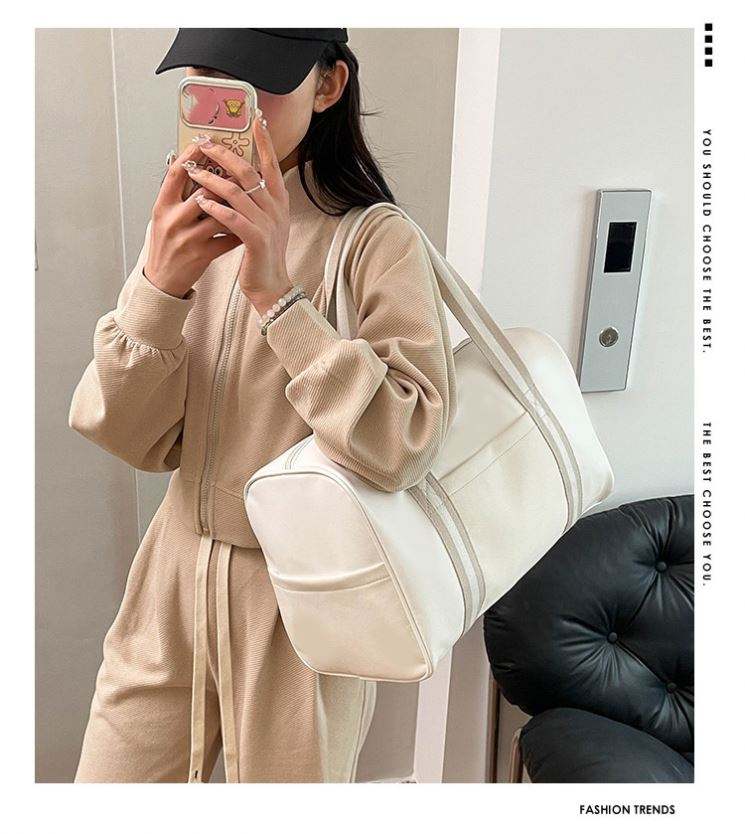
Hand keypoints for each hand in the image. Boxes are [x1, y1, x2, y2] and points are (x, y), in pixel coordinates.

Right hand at [144, 143, 241, 298]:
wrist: (163, 279)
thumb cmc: (166, 244)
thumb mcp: (163, 216)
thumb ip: (177, 195)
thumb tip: (194, 167)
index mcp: (162, 206)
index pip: (176, 174)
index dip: (191, 156)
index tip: (206, 142)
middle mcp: (173, 220)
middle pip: (202, 191)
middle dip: (224, 181)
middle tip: (241, 169)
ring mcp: (188, 238)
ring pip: (218, 214)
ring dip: (236, 204)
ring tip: (249, 195)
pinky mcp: (202, 254)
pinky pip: (228, 238)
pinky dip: (240, 228)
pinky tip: (250, 222)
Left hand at [183, 112, 293, 314]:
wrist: (271, 286)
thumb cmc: (262, 254)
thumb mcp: (264, 222)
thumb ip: (255, 200)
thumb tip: (239, 177)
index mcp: (279, 201)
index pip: (271, 164)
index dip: (264, 141)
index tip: (255, 119)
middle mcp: (276, 208)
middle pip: (248, 172)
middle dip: (223, 154)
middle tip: (204, 142)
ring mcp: (267, 224)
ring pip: (236, 192)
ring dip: (211, 179)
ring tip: (193, 170)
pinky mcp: (256, 241)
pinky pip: (232, 218)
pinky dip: (215, 208)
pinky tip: (201, 201)